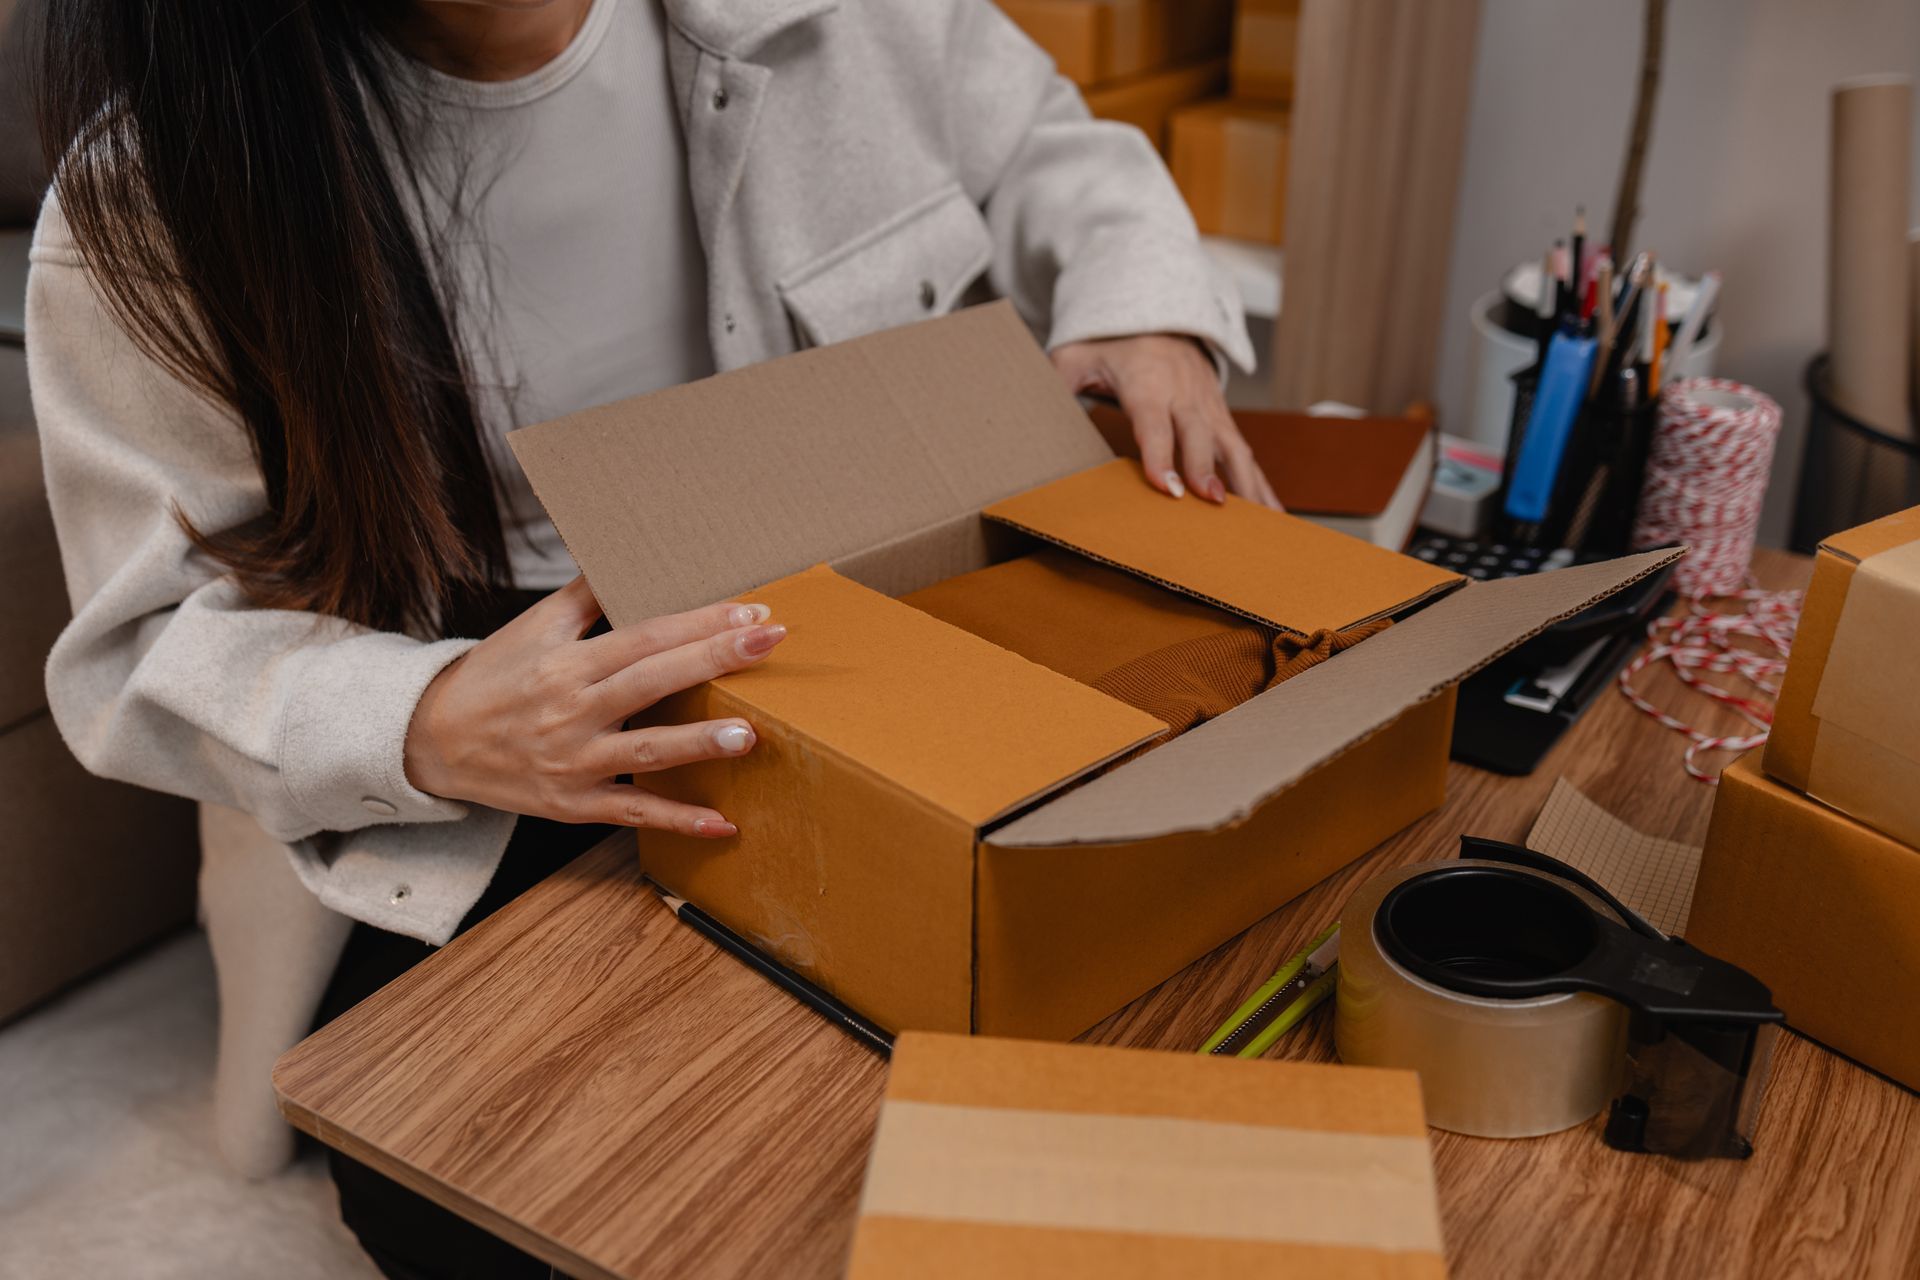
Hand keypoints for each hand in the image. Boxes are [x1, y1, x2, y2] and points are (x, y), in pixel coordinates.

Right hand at [403, 577, 784, 837]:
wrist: (432, 742)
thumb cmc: (493, 678)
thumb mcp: (533, 627)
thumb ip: (585, 596)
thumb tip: (626, 557)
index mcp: (568, 665)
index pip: (644, 637)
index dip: (699, 623)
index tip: (751, 611)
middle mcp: (573, 713)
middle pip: (653, 682)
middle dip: (715, 660)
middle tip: (770, 642)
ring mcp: (575, 763)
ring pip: (647, 752)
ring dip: (700, 743)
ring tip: (751, 734)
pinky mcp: (574, 805)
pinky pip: (634, 814)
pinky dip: (678, 820)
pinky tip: (724, 822)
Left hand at [1051, 334, 1281, 508]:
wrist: (1159, 313)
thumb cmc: (1111, 342)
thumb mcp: (1075, 353)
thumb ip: (1057, 380)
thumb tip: (1029, 406)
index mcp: (1147, 381)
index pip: (1154, 421)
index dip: (1161, 454)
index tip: (1168, 487)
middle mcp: (1185, 394)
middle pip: (1199, 435)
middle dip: (1206, 469)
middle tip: (1210, 504)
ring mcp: (1209, 406)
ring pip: (1233, 446)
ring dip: (1247, 483)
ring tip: (1260, 522)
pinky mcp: (1222, 417)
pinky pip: (1244, 451)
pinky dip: (1261, 483)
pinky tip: (1271, 514)